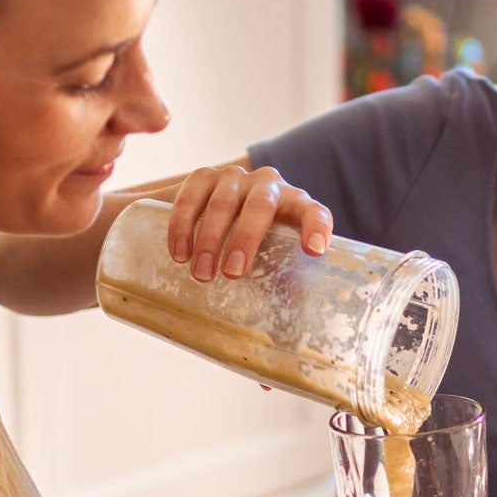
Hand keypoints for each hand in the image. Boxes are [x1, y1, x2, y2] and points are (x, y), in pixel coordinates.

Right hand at [168, 162, 333, 281]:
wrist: (209, 211)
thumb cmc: (252, 243)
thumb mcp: (270, 259)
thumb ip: (281, 281)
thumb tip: (289, 320)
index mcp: (294, 204)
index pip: (314, 211)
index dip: (316, 227)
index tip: (314, 250)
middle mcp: (267, 184)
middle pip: (260, 206)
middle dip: (245, 239)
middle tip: (232, 273)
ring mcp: (234, 177)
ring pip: (223, 203)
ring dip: (210, 240)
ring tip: (202, 274)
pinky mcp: (202, 176)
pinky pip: (191, 197)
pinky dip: (183, 226)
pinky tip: (180, 253)